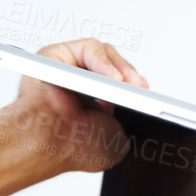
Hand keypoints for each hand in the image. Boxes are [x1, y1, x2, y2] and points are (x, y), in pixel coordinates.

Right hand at [1, 36, 149, 174]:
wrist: (47, 144)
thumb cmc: (73, 147)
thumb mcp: (117, 142)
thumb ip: (132, 123)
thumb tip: (146, 110)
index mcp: (98, 105)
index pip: (126, 88)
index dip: (138, 89)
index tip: (149, 97)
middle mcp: (85, 85)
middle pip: (118, 68)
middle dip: (131, 78)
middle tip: (139, 90)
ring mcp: (72, 68)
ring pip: (106, 56)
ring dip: (119, 70)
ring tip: (125, 86)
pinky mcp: (60, 54)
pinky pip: (91, 48)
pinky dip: (103, 62)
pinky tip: (110, 79)